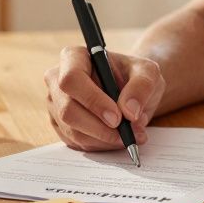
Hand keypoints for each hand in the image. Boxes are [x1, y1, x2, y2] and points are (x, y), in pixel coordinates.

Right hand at [44, 46, 163, 150]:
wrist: (131, 88)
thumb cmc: (135, 75)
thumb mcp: (148, 72)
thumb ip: (141, 86)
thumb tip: (129, 111)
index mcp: (74, 57)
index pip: (72, 79)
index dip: (93, 100)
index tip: (117, 117)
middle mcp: (57, 80)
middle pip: (67, 110)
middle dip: (100, 128)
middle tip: (127, 135)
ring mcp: (56, 104)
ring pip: (72, 131)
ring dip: (104, 139)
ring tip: (131, 136)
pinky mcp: (61, 125)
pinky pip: (76, 142)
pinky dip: (101, 145)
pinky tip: (118, 138)